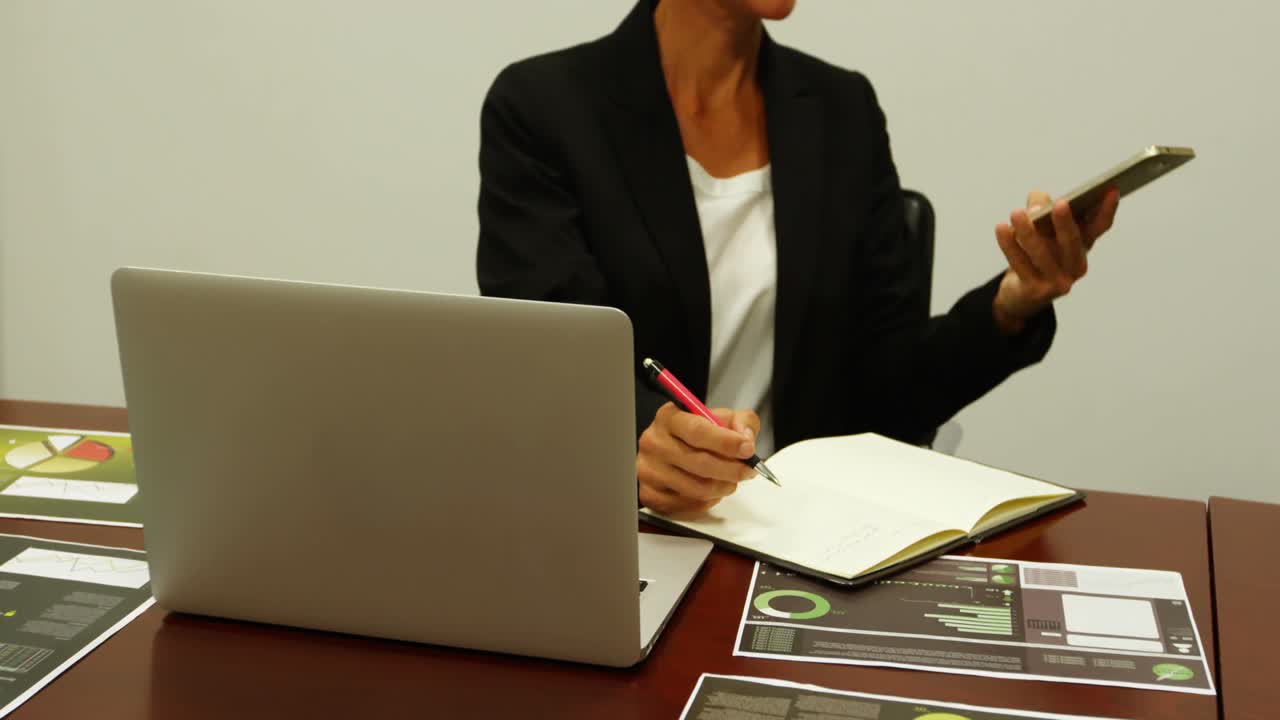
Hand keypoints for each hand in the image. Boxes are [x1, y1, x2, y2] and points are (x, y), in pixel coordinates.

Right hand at [637, 402, 759, 514]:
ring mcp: (649, 471)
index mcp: (669, 418)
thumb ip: (741, 422)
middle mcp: (654, 443)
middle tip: (749, 470)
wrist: (669, 449)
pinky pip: (689, 504)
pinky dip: (709, 500)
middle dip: (732, 469)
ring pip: (698, 488)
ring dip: (724, 487)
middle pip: (700, 463)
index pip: (698, 431)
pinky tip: (713, 489)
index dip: (727, 443)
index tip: (747, 449)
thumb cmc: (695, 434)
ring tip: (731, 480)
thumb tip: (746, 439)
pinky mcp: (650, 494)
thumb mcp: (721, 417)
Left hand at [992, 188, 1119, 333]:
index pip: (1099, 227)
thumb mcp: (1041, 227)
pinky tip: (1001, 228)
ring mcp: (1058, 282)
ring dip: (1028, 232)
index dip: (1106, 210)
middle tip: (1061, 204)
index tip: (1111, 189)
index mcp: (1083, 246)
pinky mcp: (1036, 291)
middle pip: (1072, 242)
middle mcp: (1076, 266)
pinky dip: (1009, 245)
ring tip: (1016, 213)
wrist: (1020, 294)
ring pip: (1042, 254)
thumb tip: (1037, 204)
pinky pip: (1021, 264)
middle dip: (1066, 223)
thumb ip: (1041, 207)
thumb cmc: (1036, 252)